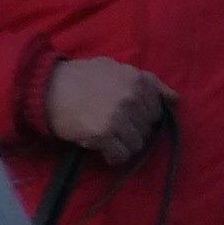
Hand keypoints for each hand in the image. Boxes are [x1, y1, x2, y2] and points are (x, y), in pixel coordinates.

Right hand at [44, 57, 172, 164]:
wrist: (48, 89)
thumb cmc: (82, 78)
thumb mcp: (116, 68)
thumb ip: (147, 81)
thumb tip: (175, 98)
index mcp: (136, 79)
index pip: (156, 109)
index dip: (142, 115)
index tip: (127, 114)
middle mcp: (130, 96)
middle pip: (148, 128)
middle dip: (133, 130)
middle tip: (114, 125)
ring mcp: (118, 116)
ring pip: (137, 144)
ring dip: (123, 144)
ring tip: (107, 136)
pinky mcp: (104, 134)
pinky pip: (121, 155)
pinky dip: (113, 156)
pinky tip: (103, 148)